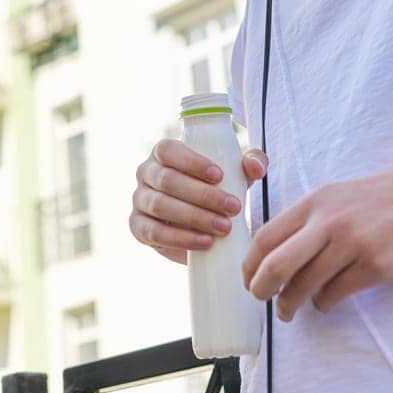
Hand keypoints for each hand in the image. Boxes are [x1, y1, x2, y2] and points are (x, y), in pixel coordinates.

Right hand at [129, 140, 268, 264]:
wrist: (203, 221)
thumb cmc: (217, 188)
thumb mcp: (236, 173)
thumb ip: (251, 163)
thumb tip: (254, 166)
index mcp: (163, 153)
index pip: (168, 150)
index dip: (192, 162)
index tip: (220, 176)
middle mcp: (146, 173)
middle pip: (167, 180)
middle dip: (203, 195)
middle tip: (232, 207)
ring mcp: (139, 200)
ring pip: (161, 206)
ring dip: (194, 218)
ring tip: (224, 228)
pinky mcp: (138, 227)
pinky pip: (154, 233)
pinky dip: (180, 239)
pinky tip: (205, 242)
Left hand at [241, 156, 392, 319]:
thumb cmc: (389, 196)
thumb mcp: (341, 195)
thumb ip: (311, 218)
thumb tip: (278, 250)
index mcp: (316, 202)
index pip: (265, 236)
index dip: (249, 263)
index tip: (248, 278)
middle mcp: (329, 222)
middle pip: (276, 264)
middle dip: (261, 288)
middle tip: (260, 299)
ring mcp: (353, 244)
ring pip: (305, 285)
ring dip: (291, 303)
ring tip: (290, 310)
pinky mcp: (377, 266)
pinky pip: (336, 294)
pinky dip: (324, 303)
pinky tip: (325, 302)